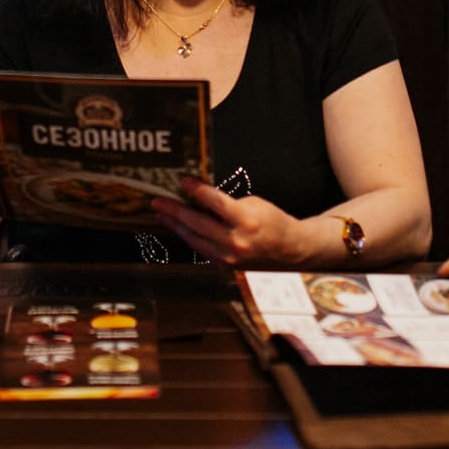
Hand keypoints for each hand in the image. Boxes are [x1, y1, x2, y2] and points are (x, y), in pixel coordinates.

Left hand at [151, 178, 305, 267]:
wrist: (291, 250)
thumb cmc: (273, 222)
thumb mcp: (254, 204)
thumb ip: (227, 203)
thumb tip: (200, 198)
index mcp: (246, 221)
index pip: (215, 203)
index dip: (197, 190)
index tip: (183, 181)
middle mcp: (235, 242)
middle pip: (197, 224)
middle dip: (175, 211)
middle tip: (158, 201)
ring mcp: (229, 258)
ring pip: (194, 240)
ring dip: (176, 226)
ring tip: (162, 214)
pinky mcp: (225, 266)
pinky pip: (201, 250)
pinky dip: (189, 238)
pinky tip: (180, 228)